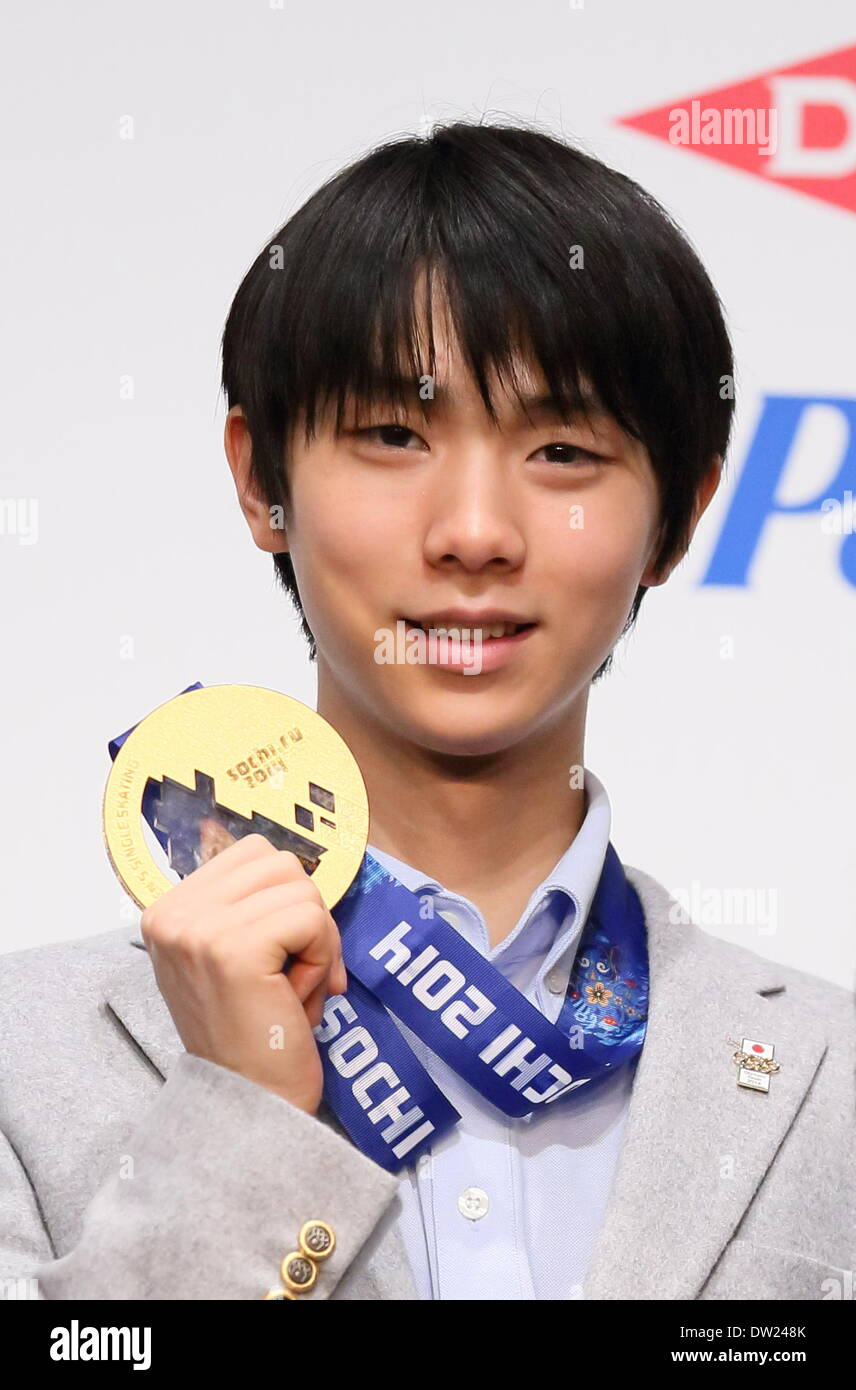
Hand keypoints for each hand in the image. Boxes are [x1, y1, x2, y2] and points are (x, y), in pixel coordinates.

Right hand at [139, 833, 346, 1115]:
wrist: (250, 1104)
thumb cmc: (256, 1033)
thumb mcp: (236, 954)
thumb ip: (250, 907)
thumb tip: (299, 866)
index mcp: (167, 910)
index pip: (254, 854)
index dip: (285, 899)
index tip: (283, 954)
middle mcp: (172, 914)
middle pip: (279, 863)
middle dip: (305, 916)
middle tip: (296, 974)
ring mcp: (199, 930)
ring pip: (300, 887)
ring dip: (315, 938)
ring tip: (293, 987)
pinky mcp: (234, 949)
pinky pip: (310, 918)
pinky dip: (321, 955)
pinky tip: (299, 995)